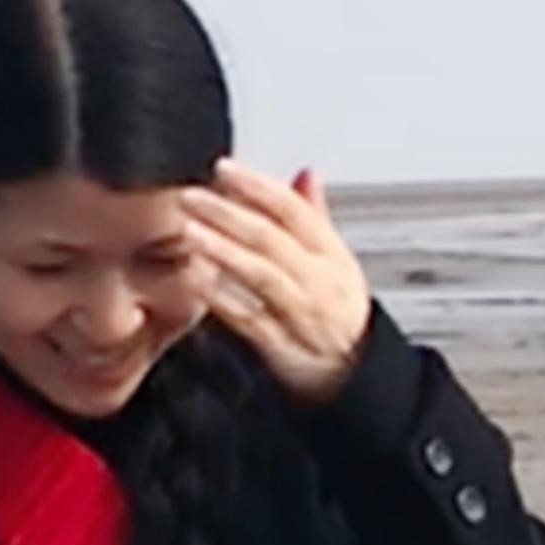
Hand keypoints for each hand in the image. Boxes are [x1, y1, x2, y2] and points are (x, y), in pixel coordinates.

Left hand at [182, 159, 372, 402]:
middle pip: (272, 238)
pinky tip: (198, 281)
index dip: (257, 186)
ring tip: (190, 232)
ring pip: (261, 275)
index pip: (293, 210)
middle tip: (193, 197)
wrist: (354, 374)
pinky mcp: (282, 347)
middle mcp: (318, 281)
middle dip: (229, 213)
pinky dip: (223, 299)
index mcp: (331, 255)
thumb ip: (316, 218)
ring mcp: (300, 314)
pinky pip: (250, 319)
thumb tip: (305, 174)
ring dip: (223, 250)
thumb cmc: (340, 316)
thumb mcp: (338, 262)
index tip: (224, 170)